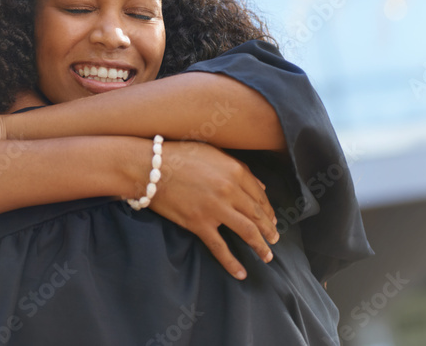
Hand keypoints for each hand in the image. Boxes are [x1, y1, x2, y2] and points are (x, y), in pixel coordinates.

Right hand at [146, 141, 279, 280]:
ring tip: (267, 256)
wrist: (150, 168)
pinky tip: (241, 273)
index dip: (268, 210)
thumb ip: (239, 168)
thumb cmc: (180, 155)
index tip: (272, 219)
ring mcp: (215, 209)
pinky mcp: (199, 224)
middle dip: (269, 229)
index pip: (260, 195)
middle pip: (257, 214)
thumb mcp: (213, 153)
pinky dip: (232, 262)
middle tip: (275, 239)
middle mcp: (230, 190)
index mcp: (235, 171)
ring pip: (247, 231)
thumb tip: (261, 185)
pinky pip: (220, 248)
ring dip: (261, 246)